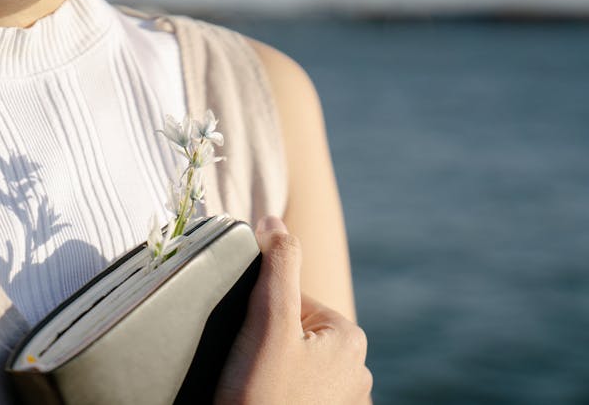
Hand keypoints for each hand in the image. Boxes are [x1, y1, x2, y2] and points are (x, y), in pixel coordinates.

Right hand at [214, 216, 372, 404]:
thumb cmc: (260, 394)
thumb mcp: (269, 321)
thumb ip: (278, 264)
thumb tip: (275, 220)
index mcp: (349, 337)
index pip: (293, 299)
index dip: (261, 314)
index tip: (249, 344)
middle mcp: (358, 372)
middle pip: (295, 334)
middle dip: (269, 345)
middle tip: (250, 370)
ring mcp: (346, 404)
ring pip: (296, 366)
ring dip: (274, 371)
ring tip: (256, 389)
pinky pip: (300, 394)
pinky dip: (282, 394)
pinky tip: (268, 401)